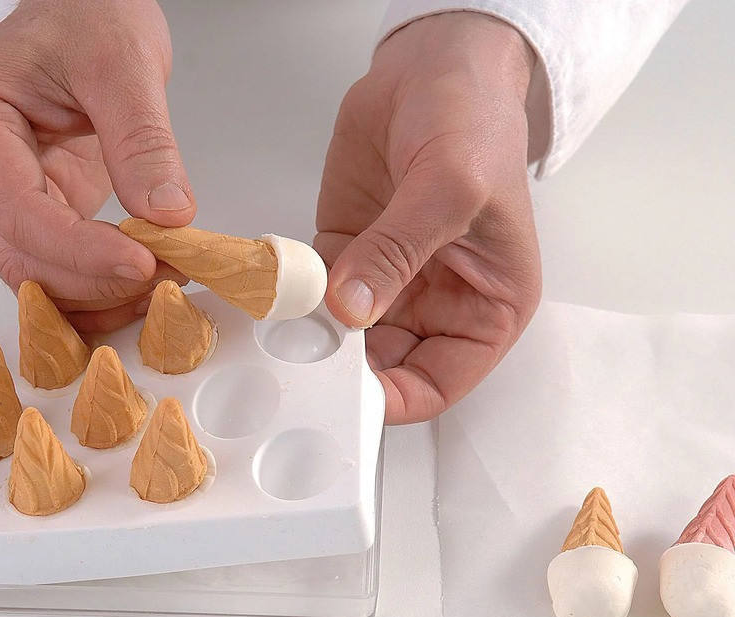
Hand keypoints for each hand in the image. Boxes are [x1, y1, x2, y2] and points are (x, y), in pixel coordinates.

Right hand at [0, 0, 193, 331]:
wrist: (83, 16)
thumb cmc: (87, 18)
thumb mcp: (123, 66)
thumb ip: (143, 142)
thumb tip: (166, 216)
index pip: (18, 212)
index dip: (82, 252)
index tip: (144, 263)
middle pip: (22, 258)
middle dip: (98, 280)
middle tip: (168, 273)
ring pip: (38, 278)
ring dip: (101, 296)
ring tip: (164, 277)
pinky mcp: (35, 216)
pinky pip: (57, 273)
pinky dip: (98, 292)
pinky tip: (141, 287)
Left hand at [316, 12, 541, 423]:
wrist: (434, 67)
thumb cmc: (475, 121)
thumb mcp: (450, 188)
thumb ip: (399, 252)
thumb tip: (355, 308)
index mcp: (487, 308)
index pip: (440, 383)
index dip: (398, 399)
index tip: (351, 397)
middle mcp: (438, 306)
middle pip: (387, 370)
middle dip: (348, 374)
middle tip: (307, 365)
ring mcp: (388, 284)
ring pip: (346, 342)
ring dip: (316, 341)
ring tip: (288, 332)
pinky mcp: (348, 258)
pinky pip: (316, 299)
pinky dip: (295, 305)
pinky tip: (279, 299)